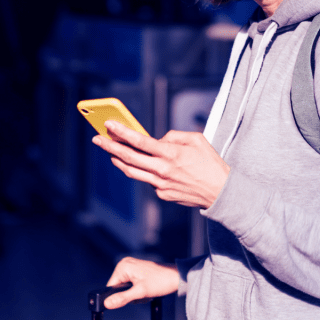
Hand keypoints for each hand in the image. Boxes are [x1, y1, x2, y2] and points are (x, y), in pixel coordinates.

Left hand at [92, 121, 228, 208]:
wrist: (222, 192)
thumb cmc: (211, 163)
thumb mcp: (197, 139)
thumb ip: (174, 136)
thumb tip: (157, 141)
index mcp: (171, 153)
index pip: (139, 141)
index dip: (121, 132)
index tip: (109, 125)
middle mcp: (162, 170)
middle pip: (128, 157)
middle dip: (110, 146)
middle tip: (97, 139)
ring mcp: (161, 185)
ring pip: (132, 172)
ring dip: (118, 161)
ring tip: (111, 153)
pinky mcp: (163, 194)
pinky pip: (149, 180)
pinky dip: (144, 171)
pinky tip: (144, 166)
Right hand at [104, 257, 179, 308]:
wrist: (177, 277)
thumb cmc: (161, 282)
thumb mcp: (140, 292)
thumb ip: (122, 298)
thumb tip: (106, 303)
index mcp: (123, 266)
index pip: (111, 287)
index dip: (119, 296)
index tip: (133, 297)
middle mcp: (125, 264)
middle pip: (118, 288)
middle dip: (130, 295)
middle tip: (142, 294)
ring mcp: (131, 267)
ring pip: (125, 288)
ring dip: (135, 294)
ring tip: (147, 291)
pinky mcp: (137, 271)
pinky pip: (132, 285)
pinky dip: (139, 290)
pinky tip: (147, 289)